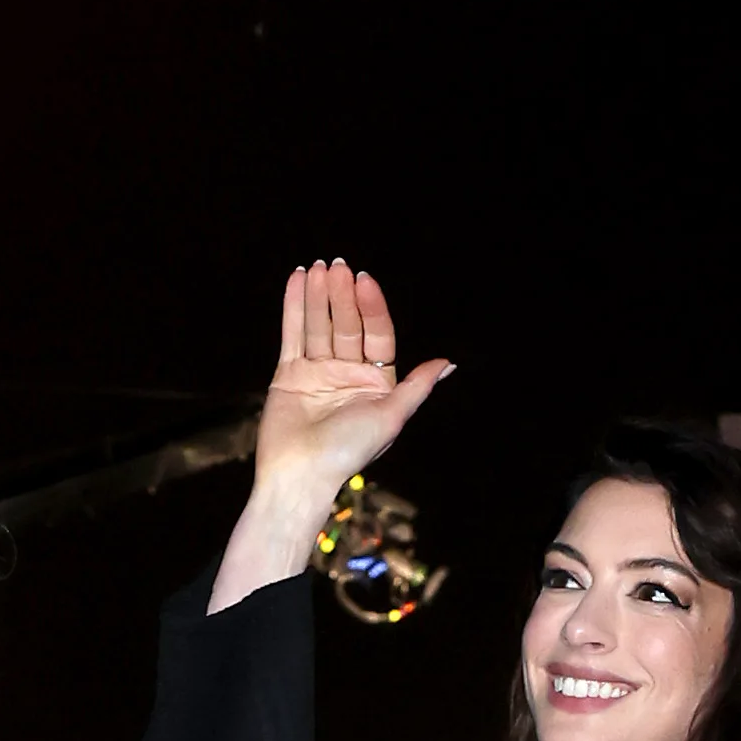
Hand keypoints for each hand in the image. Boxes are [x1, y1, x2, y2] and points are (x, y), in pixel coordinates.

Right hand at [210, 261, 453, 610]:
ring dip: (319, 295)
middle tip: (338, 266)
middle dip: (342, 296)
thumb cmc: (348, 451)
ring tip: (318, 267)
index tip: (365, 281)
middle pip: (347, 326)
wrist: (300, 474)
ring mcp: (318, 372)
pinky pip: (293, 334)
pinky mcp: (290, 374)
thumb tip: (450, 364)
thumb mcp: (391, 417)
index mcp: (376, 384)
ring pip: (320, 325)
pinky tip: (298, 278)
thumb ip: (417, 387)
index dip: (372, 307)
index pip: (377, 335)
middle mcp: (348, 375)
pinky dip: (295, 307)